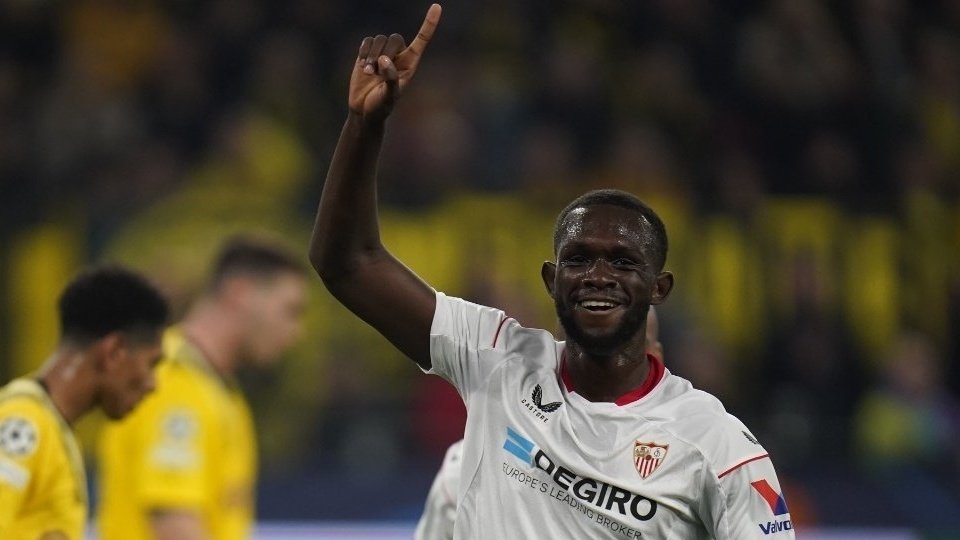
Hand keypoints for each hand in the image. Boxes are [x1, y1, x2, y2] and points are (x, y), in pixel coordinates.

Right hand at [348, 4, 441, 121]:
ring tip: (368, 72)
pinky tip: (362, 66)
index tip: (437, 7)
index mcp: (410, 65)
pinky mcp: (367, 54)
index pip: (422, 40)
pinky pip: (367, 41)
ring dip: (371, 55)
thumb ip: (391, 78)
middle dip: (384, 51)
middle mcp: (398, 56)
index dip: (429, 24)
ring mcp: (382, 54)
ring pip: (379, 39)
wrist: (363, 110)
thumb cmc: (381, 106)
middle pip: (395, 38)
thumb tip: (385, 60)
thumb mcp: (389, 96)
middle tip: (376, 70)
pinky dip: (364, 51)